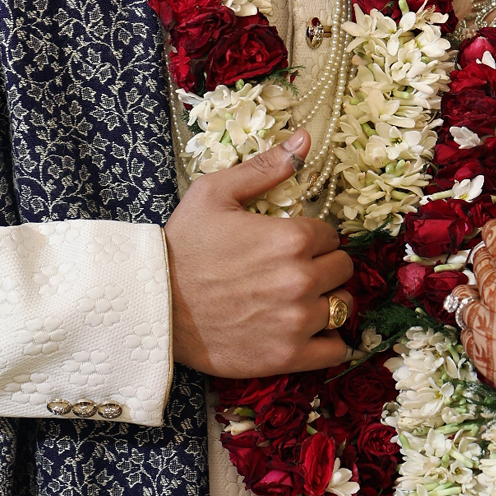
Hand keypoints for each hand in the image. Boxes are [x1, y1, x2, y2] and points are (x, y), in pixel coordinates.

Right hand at [165, 129, 354, 375]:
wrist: (153, 306)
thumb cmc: (182, 247)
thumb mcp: (215, 194)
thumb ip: (265, 167)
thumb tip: (305, 139)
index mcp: (291, 237)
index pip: (330, 235)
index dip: (313, 239)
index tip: (290, 246)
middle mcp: (302, 278)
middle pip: (342, 269)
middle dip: (323, 267)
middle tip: (294, 272)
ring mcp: (297, 320)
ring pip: (342, 306)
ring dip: (327, 302)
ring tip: (300, 301)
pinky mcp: (288, 355)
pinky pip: (335, 351)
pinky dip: (329, 342)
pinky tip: (311, 333)